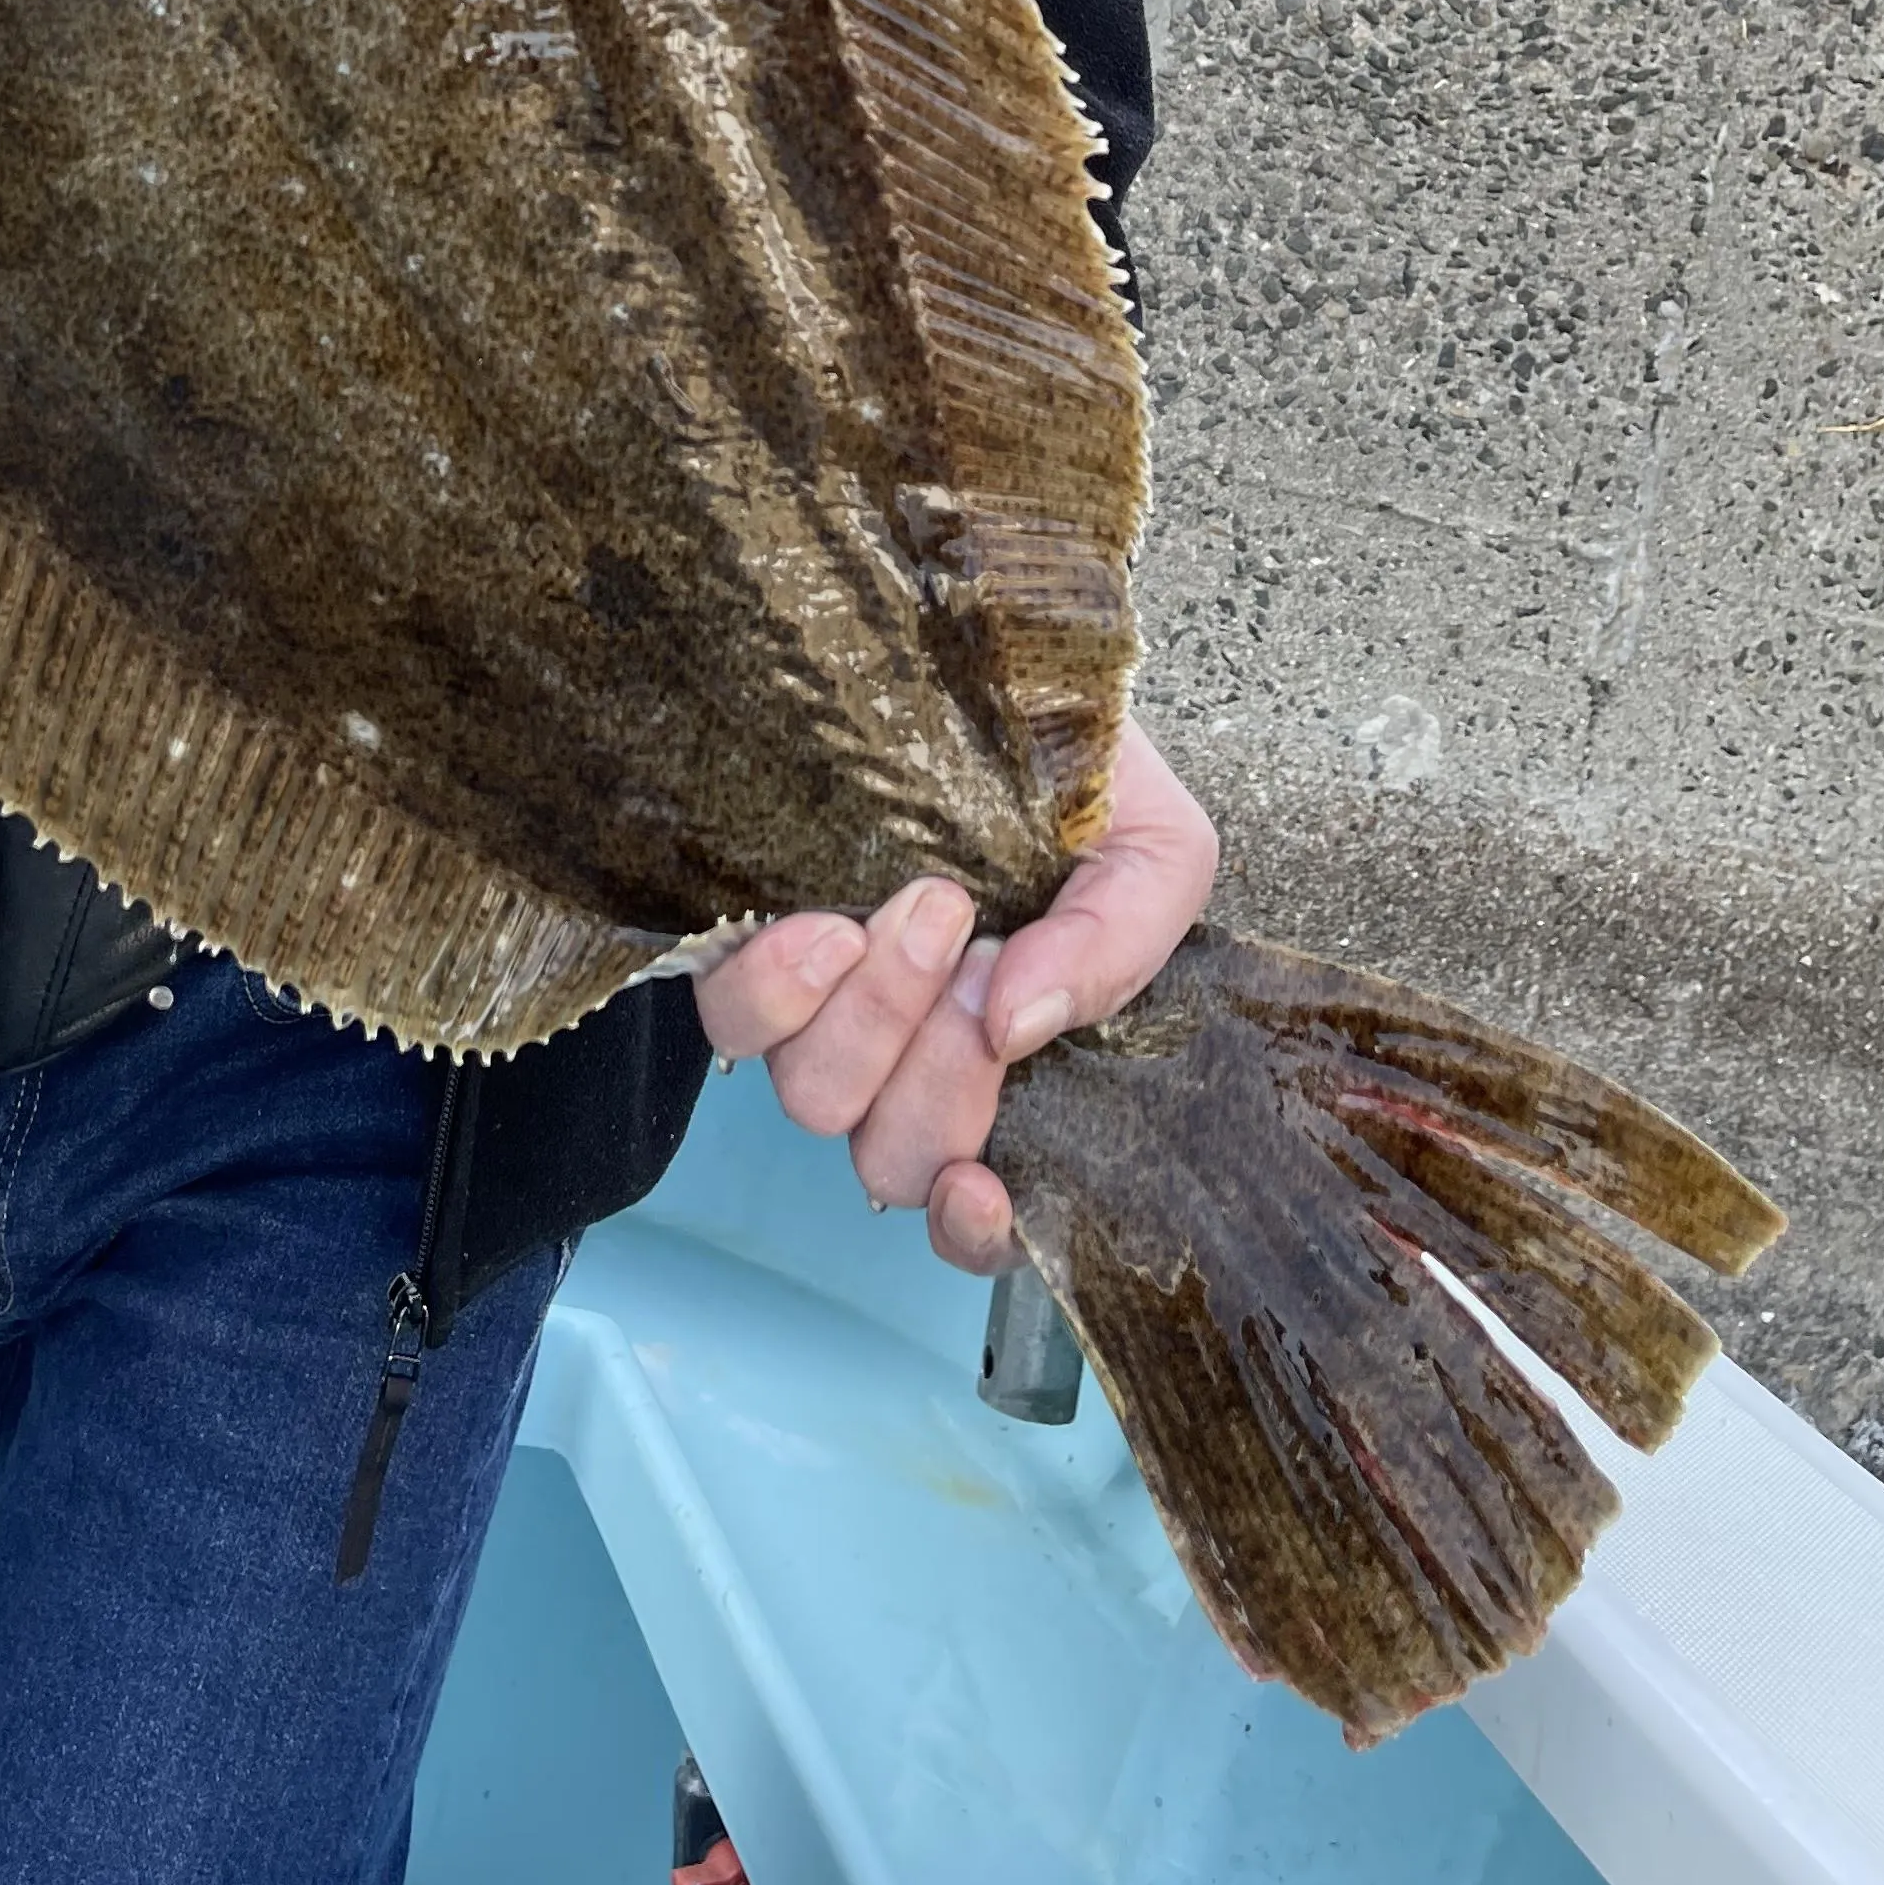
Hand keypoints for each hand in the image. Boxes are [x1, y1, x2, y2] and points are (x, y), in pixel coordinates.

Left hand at [693, 722, 1219, 1272]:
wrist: (991, 656)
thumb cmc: (1075, 763)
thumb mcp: (1153, 844)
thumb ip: (1120, 940)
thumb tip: (1021, 1022)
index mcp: (1006, 1059)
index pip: (972, 1213)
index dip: (971, 1228)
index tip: (979, 1185)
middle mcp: (904, 1055)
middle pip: (892, 1155)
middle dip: (939, 1067)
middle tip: (975, 939)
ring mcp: (820, 1006)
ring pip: (814, 1096)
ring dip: (872, 1017)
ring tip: (922, 905)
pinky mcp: (744, 942)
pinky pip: (731, 1018)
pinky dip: (777, 990)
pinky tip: (823, 929)